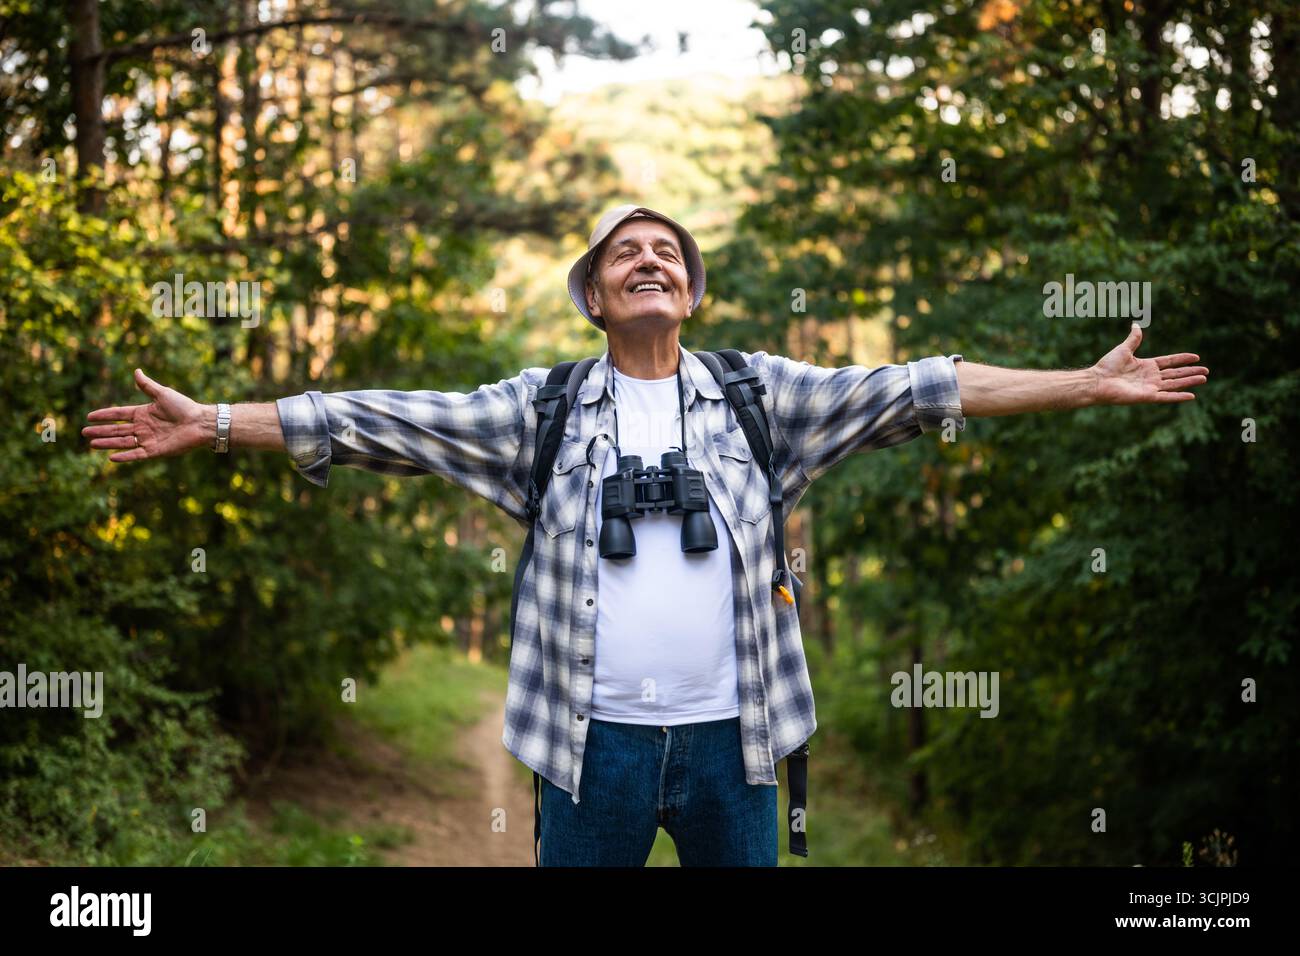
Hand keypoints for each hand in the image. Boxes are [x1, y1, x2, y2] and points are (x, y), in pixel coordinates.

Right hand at [83, 369, 211, 461]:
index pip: (119, 414)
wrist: (201, 422)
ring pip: (123, 442)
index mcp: (143, 413)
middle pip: (117, 429)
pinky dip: (125, 456)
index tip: (89, 416)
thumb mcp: (163, 394)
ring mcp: (148, 440)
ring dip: (107, 443)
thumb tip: (136, 371)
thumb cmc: (185, 407)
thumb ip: (147, 385)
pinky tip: (111, 458)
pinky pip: (137, 454)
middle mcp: (143, 427)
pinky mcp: (156, 451)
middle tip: (84, 432)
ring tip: (91, 444)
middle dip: (101, 431)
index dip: (104, 415)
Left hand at [1091, 324, 1208, 405]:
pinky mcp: (1147, 396)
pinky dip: (1178, 396)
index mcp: (1146, 366)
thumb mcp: (1124, 349)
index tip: (1196, 357)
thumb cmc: (1107, 366)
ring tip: (1204, 379)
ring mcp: (1149, 387)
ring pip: (1174, 384)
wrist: (1097, 380)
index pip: (1169, 362)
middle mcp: (1150, 377)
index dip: (1182, 359)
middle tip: (1206, 371)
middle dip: (1190, 372)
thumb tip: (1136, 325)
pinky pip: (1166, 397)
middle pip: (1175, 374)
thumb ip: (1133, 339)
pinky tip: (1192, 395)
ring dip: (1189, 381)